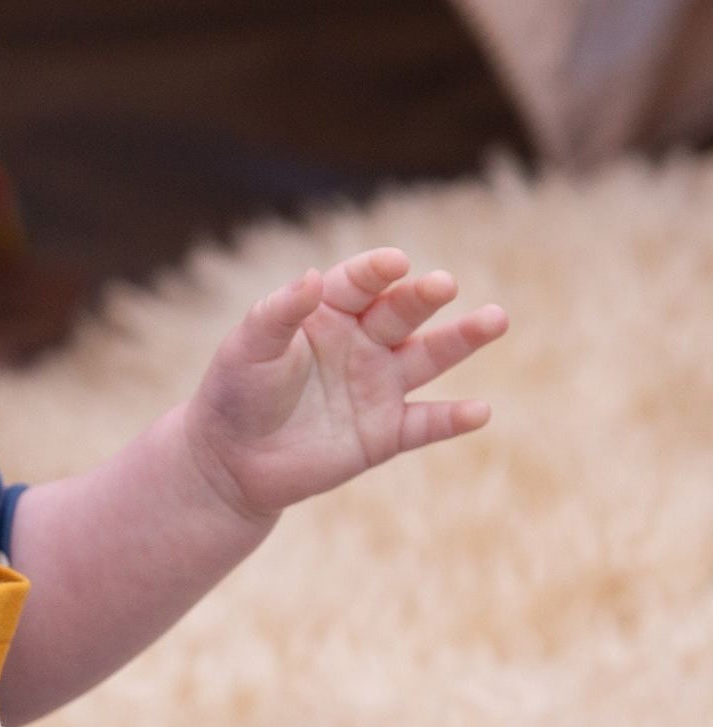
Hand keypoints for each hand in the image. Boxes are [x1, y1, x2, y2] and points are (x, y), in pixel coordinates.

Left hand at [182, 248, 507, 520]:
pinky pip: (425, 423)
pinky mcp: (385, 433)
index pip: (359, 283)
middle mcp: (362, 342)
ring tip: (495, 319)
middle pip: (402, 312)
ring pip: (428, 357)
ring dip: (462, 339)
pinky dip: (452, 419)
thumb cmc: (235, 395)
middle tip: (443, 285)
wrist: (230, 463)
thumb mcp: (247, 349)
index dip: (376, 271)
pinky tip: (479, 411)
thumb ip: (277, 313)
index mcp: (328, 313)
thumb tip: (310, 276)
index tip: (394, 263)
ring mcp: (378, 386)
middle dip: (424, 296)